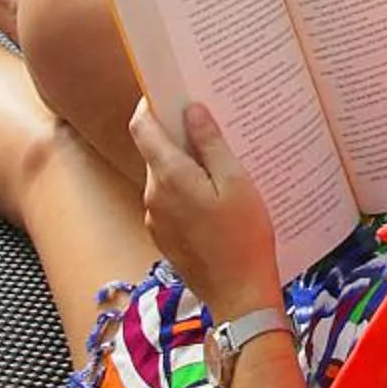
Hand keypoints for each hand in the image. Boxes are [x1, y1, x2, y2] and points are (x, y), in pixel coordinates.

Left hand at [129, 99, 280, 318]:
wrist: (239, 295)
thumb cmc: (244, 236)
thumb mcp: (236, 182)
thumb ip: (211, 144)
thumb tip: (191, 110)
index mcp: (169, 176)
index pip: (142, 127)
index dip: (150, 105)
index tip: (169, 92)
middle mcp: (153, 195)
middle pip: (154, 151)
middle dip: (176, 135)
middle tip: (210, 125)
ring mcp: (155, 219)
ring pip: (163, 177)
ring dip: (183, 165)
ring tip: (219, 164)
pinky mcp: (164, 236)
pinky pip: (169, 201)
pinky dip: (185, 190)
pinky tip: (214, 197)